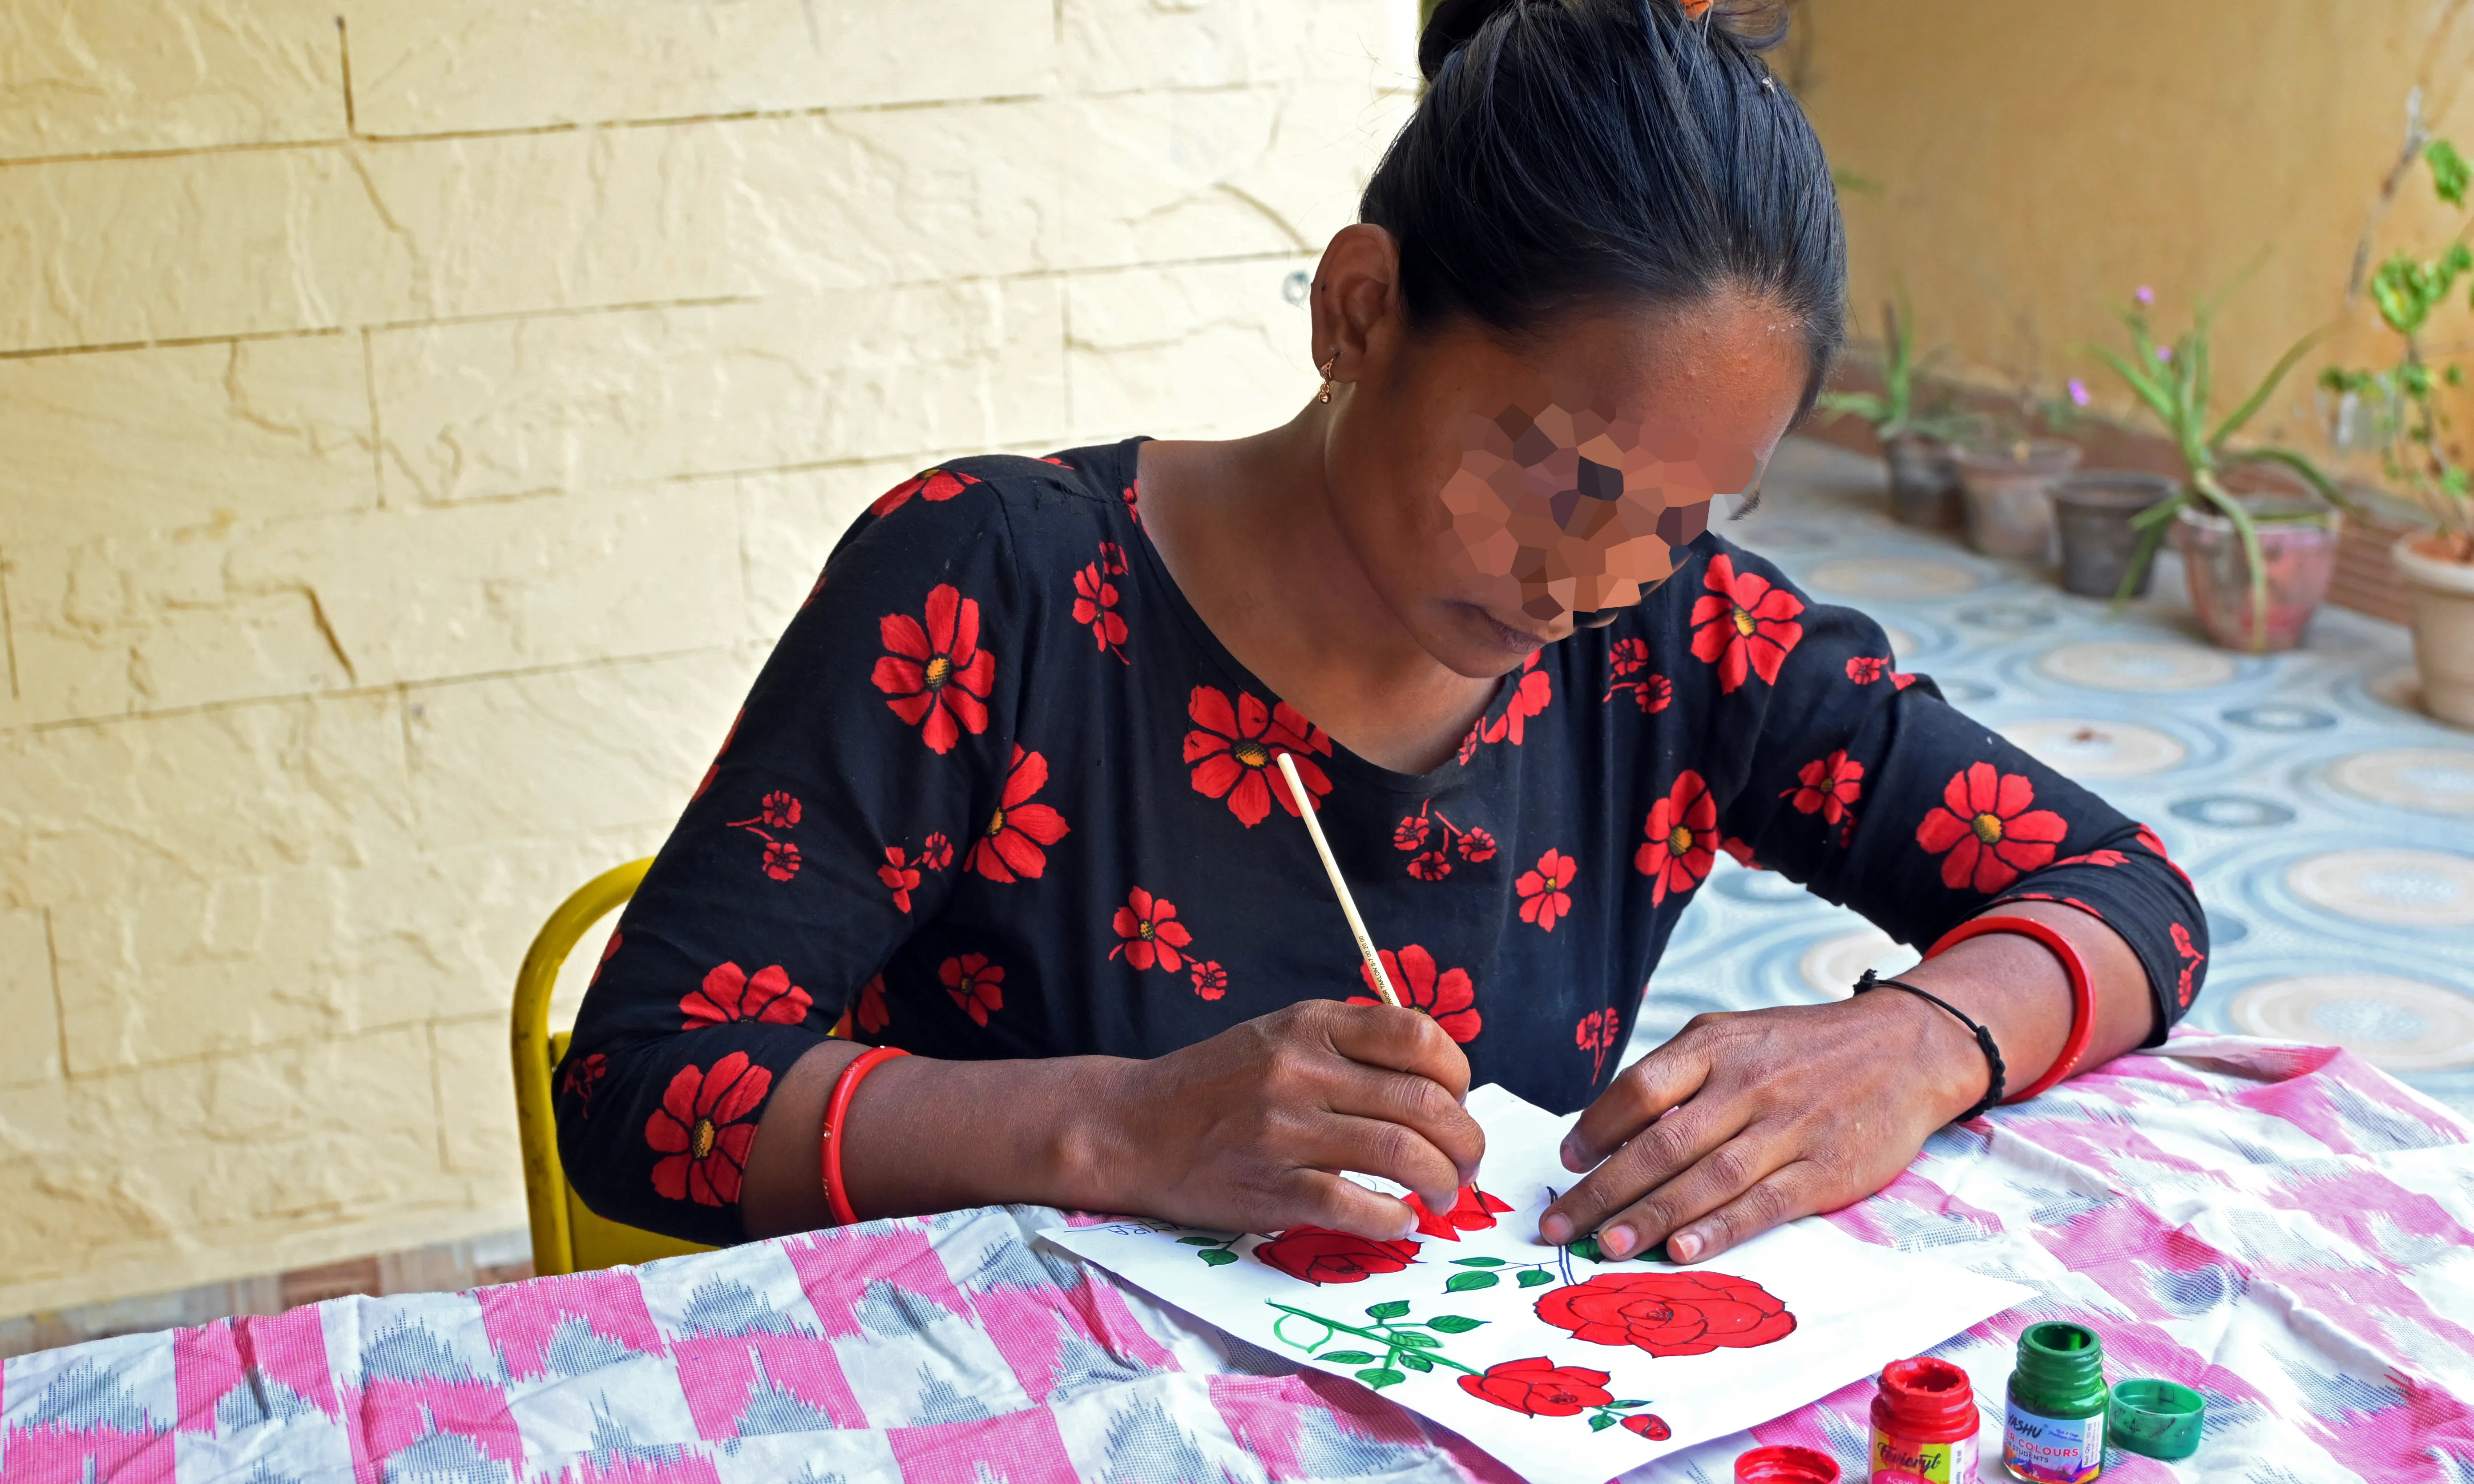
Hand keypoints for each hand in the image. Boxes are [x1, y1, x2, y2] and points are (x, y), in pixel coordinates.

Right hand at [1092, 999, 1484, 1239]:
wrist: (1133, 1127)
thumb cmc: (1219, 1086)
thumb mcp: (1281, 1037)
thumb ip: (1350, 1048)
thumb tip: (1437, 1088)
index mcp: (1311, 1025)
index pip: (1418, 1036)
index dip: (1458, 1074)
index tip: (1457, 1103)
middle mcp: (1300, 1070)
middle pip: (1423, 1102)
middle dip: (1465, 1142)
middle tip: (1466, 1166)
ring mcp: (1283, 1130)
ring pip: (1400, 1154)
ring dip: (1440, 1183)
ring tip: (1441, 1197)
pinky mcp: (1268, 1188)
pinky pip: (1354, 1205)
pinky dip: (1392, 1219)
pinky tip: (1397, 1222)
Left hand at [1537, 992, 1979, 1262]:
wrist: (1904, 1047)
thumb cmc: (1802, 1049)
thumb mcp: (1737, 1036)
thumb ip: (1679, 1076)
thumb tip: (1610, 1129)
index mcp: (1717, 1045)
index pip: (1641, 1088)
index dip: (1598, 1127)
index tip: (1568, 1161)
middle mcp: (1748, 1085)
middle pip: (1662, 1142)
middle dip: (1606, 1188)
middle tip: (1560, 1223)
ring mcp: (1788, 1129)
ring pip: (1707, 1178)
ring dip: (1653, 1217)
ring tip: (1608, 1245)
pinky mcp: (1825, 1170)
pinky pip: (1763, 1204)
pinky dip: (1720, 1229)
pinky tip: (1683, 1250)